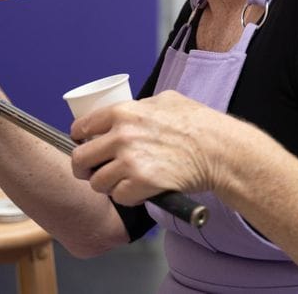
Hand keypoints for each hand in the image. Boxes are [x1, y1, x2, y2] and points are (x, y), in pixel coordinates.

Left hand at [68, 90, 236, 205]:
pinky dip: (127, 197)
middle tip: (93, 171)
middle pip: (80, 158)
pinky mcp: (142, 184)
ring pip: (97, 182)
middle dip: (84, 167)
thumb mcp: (165, 99)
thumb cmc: (198, 122)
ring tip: (121, 182)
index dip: (79, 138)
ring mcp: (130, 162)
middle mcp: (121, 136)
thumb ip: (139, 106)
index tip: (82, 145)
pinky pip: (119, 197)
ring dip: (107, 185)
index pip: (82, 127)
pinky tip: (138, 190)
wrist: (218, 149)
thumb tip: (126, 111)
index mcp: (122, 112)